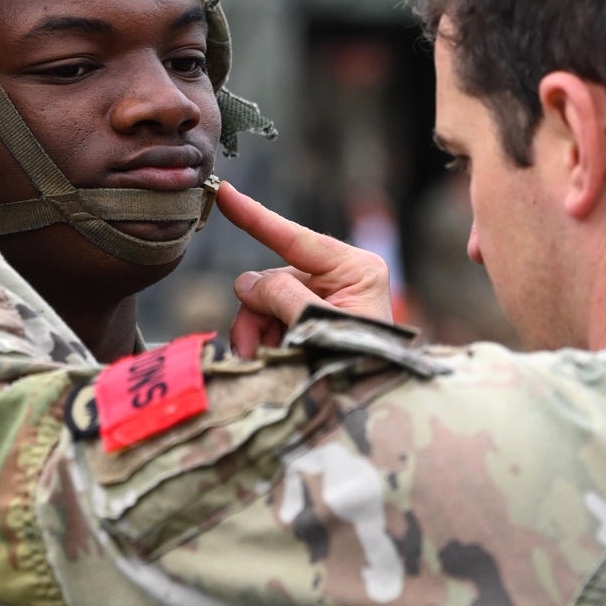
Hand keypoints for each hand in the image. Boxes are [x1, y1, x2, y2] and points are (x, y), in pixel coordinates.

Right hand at [216, 182, 393, 358]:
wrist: (379, 413)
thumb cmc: (361, 366)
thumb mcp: (319, 326)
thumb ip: (280, 297)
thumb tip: (246, 283)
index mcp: (355, 269)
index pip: (295, 238)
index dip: (256, 216)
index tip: (225, 191)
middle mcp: (340, 279)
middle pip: (275, 280)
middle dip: (258, 314)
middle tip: (251, 352)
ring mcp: (327, 301)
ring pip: (268, 304)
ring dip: (258, 334)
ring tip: (263, 364)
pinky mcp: (315, 323)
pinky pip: (275, 323)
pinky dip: (266, 343)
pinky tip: (272, 364)